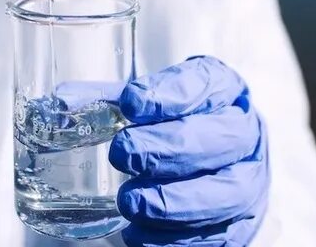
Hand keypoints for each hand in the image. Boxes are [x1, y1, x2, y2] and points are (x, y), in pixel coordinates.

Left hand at [110, 56, 268, 246]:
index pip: (206, 83)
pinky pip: (219, 237)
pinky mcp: (243, 224)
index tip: (131, 102)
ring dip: (173, 201)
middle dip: (167, 149)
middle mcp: (246, 132)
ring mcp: (251, 180)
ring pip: (226, 193)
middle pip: (220, 138)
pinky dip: (176, 239)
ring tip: (129, 201)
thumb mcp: (147, 102)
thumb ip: (108, 99)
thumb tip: (64, 100)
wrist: (216, 159)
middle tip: (121, 153)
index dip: (169, 94)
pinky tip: (140, 234)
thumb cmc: (177, 123)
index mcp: (224, 90)